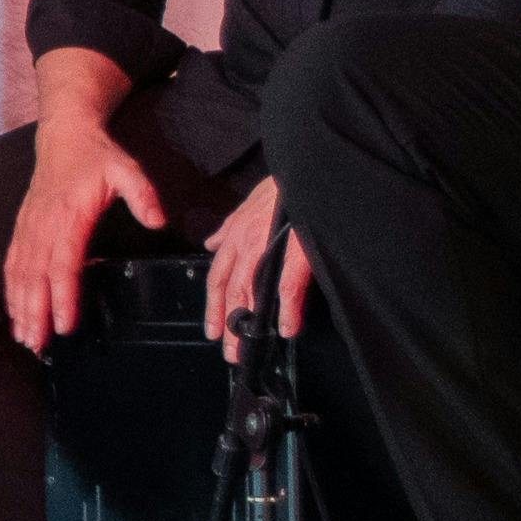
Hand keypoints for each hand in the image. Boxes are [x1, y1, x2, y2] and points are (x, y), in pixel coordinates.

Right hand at [3, 121, 163, 347]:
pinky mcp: (23, 227)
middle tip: (37, 345)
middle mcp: (44, 226)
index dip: (62, 297)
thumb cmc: (95, 156)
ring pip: (20, 274)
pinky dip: (11, 289)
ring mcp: (30, 227)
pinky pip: (13, 263)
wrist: (64, 134)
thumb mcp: (127, 169)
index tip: (65, 325)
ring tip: (25, 338)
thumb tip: (157, 222)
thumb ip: (142, 195)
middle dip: (35, 314)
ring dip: (20, 307)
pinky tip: (14, 310)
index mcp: (68, 217)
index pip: (63, 265)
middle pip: (35, 278)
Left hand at [201, 178, 317, 356]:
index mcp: (237, 233)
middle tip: (228, 351)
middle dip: (226, 323)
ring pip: (251, 293)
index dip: (213, 304)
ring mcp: (269, 248)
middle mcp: (246, 242)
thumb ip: (230, 227)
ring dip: (248, 326)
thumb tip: (212, 242)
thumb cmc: (284, 187)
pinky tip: (288, 329)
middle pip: (229, 291)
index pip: (218, 275)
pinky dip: (288, 311)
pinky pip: (287, 288)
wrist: (308, 170)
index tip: (212, 328)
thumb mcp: (250, 204)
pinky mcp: (296, 253)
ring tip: (248, 349)